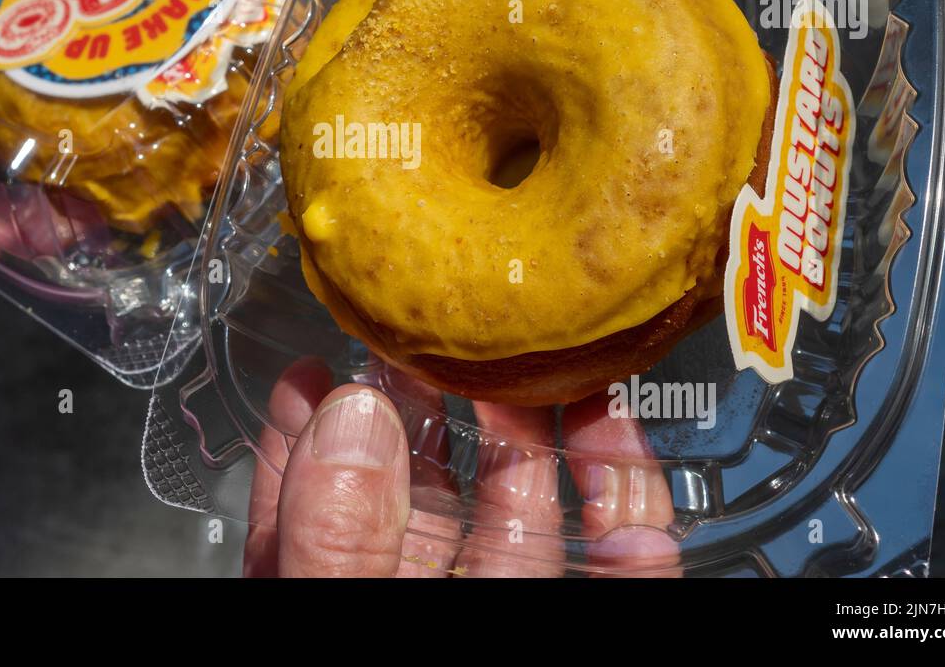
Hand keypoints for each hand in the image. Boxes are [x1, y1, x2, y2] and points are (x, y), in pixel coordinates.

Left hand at [243, 358, 680, 576]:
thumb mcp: (336, 609)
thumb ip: (335, 532)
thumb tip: (353, 414)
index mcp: (335, 578)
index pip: (312, 492)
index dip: (314, 419)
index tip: (323, 355)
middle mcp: (411, 586)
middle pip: (430, 483)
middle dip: (453, 400)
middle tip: (471, 332)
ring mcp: (500, 595)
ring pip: (527, 512)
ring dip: (557, 439)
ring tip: (570, 375)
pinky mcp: (579, 612)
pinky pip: (611, 568)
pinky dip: (632, 522)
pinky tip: (630, 474)